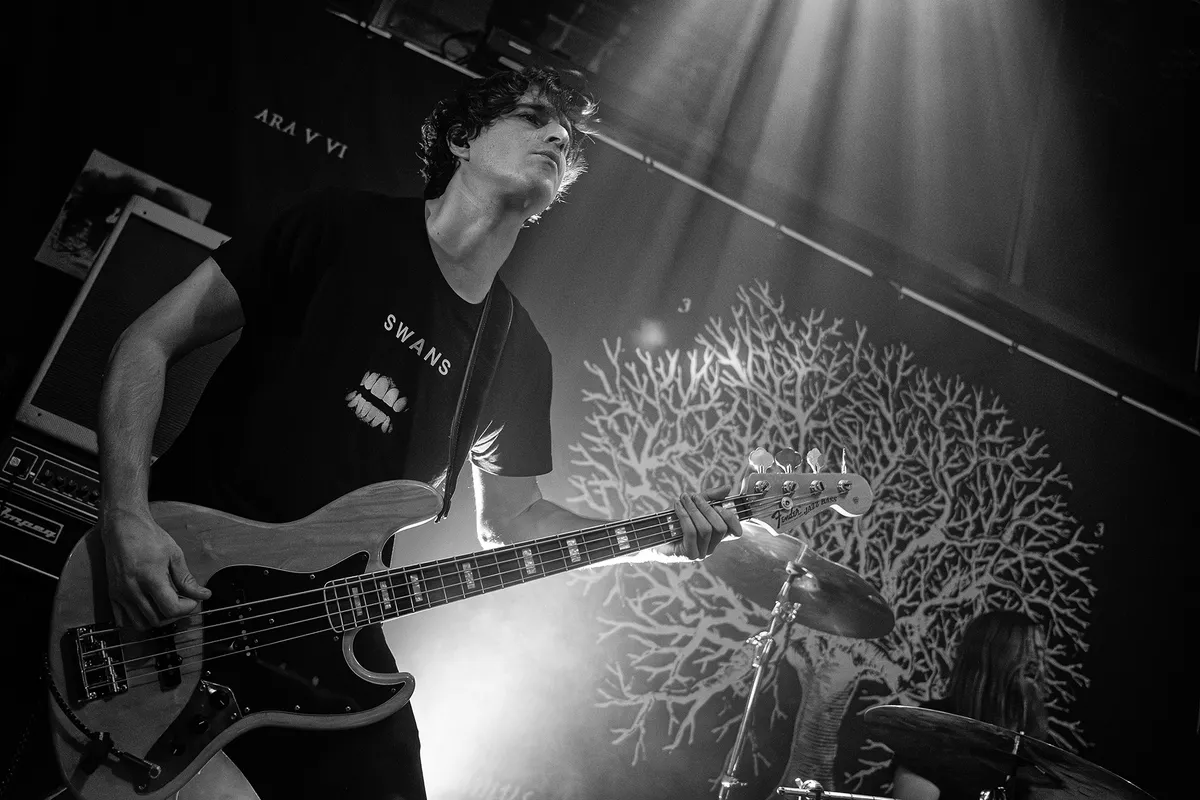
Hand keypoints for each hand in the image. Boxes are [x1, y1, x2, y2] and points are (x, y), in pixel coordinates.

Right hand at [100, 507, 210, 628]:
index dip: (187, 608)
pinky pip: (122, 620)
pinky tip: (148, 608)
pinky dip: (137, 620)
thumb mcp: (174, 555)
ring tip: (166, 605)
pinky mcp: (112, 594)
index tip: (192, 600)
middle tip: (182, 602)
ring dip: (157, 619)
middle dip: (175, 614)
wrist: (123, 527)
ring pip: (140, 624)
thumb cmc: (148, 537)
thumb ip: (187, 579)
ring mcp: (121, 594)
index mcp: (151, 578)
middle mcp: (133, 589)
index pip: (171, 609)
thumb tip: (203, 594)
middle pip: (157, 619)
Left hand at [659, 487, 741, 559]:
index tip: (718, 505)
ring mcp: (701, 553)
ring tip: (683, 499)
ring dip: (694, 510)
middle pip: (720, 527)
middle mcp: (711, 547)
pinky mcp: (689, 554)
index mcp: (715, 537)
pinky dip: (685, 516)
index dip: (731, 518)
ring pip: (706, 529)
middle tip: (693, 497)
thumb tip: (728, 488)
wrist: (651, 536)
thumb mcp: (692, 505)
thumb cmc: (672, 521)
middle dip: (707, 508)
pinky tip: (677, 506)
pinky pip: (691, 532)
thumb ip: (710, 498)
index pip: (736, 532)